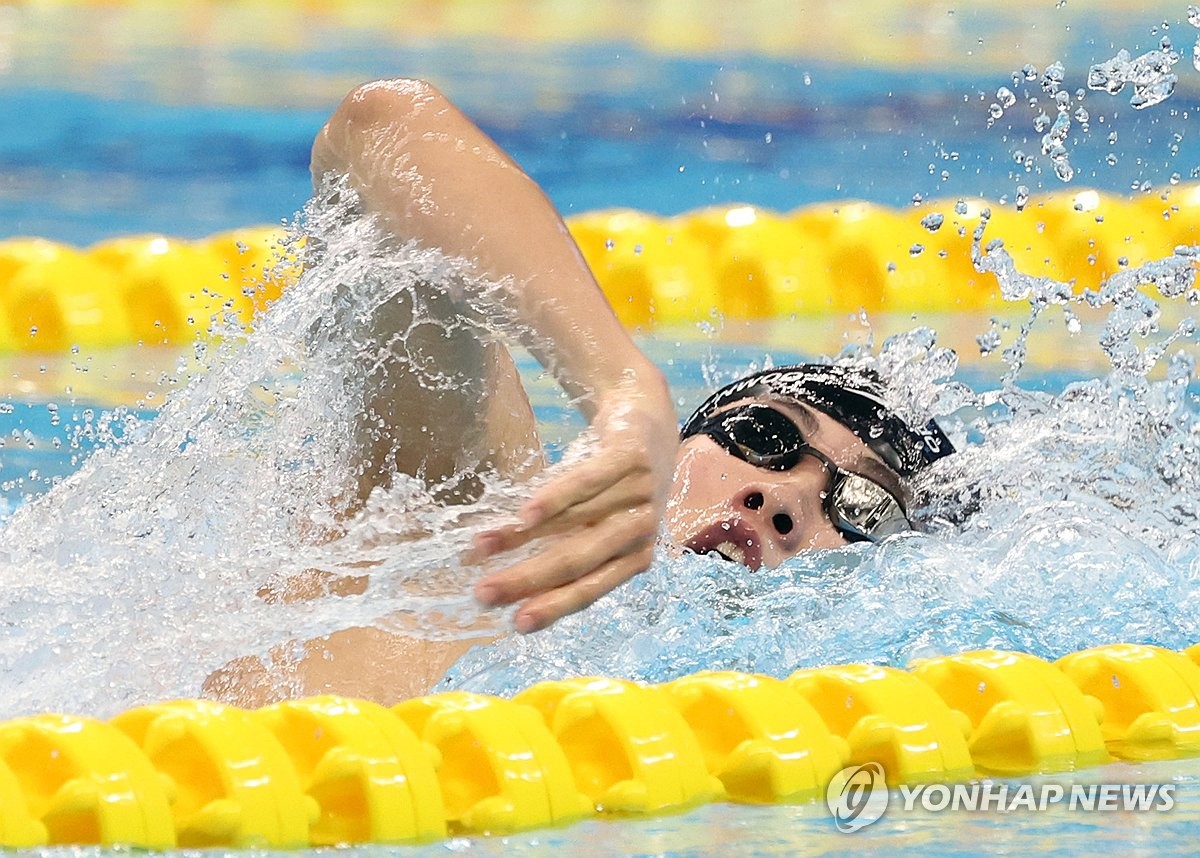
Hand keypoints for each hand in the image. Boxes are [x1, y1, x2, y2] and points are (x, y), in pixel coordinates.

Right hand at [470, 369, 676, 632]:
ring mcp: (640, 492)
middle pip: (578, 560)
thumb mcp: (598, 521)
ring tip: (479, 545)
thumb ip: (566, 548)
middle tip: (482, 593)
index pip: (590, 588)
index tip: (514, 624)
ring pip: (573, 521)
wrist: (645, 413)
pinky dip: (556, 498)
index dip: (553, 607)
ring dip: (521, 537)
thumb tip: (505, 583)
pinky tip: (525, 512)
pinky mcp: (632, 456)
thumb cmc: (615, 482)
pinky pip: (589, 480)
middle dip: (527, 580)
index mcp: (634, 556)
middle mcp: (640, 529)